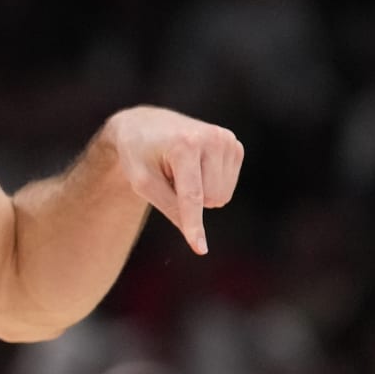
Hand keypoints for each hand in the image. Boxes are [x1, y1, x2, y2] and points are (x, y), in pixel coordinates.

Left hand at [105, 107, 242, 254]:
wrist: (145, 125)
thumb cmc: (139, 155)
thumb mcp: (143, 183)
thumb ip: (170, 208)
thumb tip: (197, 241)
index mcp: (185, 144)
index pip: (192, 195)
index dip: (195, 224)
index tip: (200, 248)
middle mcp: (212, 138)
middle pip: (211, 200)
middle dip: (189, 199)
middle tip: (170, 176)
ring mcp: (227, 140)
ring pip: (222, 196)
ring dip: (200, 191)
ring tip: (181, 169)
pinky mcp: (234, 146)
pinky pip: (228, 188)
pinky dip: (210, 184)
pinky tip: (196, 165)